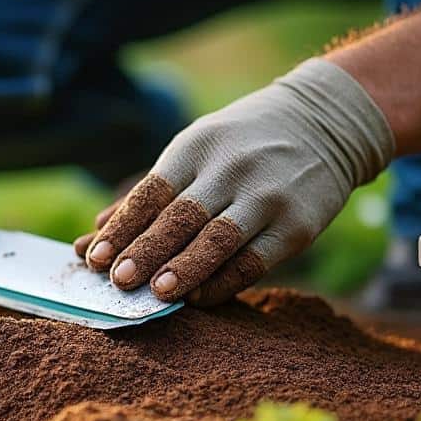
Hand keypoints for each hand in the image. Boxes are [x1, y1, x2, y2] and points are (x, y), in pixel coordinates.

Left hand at [75, 59, 393, 304]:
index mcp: (198, 146)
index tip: (95, 257)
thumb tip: (95, 233)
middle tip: (118, 281)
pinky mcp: (297, 225)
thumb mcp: (197, 149)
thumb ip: (150, 194)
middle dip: (146, 250)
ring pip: (219, 239)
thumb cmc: (242, 143)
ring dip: (185, 268)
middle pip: (181, 216)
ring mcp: (268, 196)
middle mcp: (232, 169)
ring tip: (157, 293)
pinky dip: (224, 282)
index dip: (123, 226)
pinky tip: (199, 298)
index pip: (153, 191)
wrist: (325, 123)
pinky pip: (255, 260)